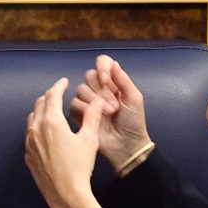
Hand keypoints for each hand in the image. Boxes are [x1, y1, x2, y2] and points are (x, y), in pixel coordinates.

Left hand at [25, 77, 103, 207]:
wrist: (65, 194)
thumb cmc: (79, 167)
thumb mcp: (90, 139)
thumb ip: (92, 117)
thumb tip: (98, 101)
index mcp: (51, 122)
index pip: (52, 96)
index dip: (59, 86)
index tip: (64, 82)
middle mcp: (36, 130)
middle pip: (39, 104)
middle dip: (49, 97)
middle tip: (59, 94)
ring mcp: (29, 144)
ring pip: (32, 119)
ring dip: (41, 111)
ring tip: (51, 111)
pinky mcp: (28, 156)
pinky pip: (29, 135)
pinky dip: (36, 128)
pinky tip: (45, 133)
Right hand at [70, 55, 152, 170]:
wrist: (125, 145)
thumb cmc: (133, 122)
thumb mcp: (133, 98)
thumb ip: (123, 80)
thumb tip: (113, 63)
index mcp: (113, 81)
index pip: (102, 62)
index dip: (102, 68)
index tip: (106, 80)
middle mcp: (98, 88)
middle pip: (90, 75)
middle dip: (101, 90)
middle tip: (114, 106)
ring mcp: (87, 101)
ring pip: (81, 89)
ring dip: (94, 101)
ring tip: (108, 113)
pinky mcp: (78, 113)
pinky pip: (74, 103)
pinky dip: (84, 108)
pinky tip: (94, 117)